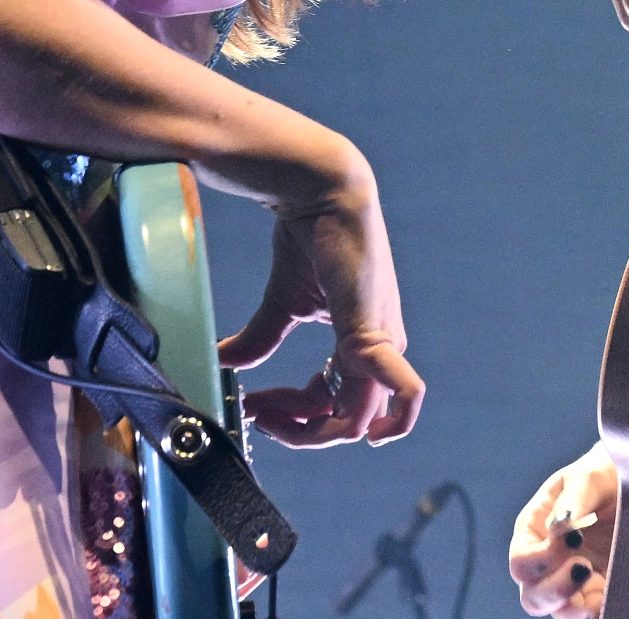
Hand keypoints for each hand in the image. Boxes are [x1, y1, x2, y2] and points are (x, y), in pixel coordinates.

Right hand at [218, 157, 423, 447]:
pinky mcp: (376, 333)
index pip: (330, 404)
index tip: (253, 406)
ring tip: (269, 412)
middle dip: (296, 429)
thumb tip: (223, 365)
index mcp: (358, 346)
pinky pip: (405, 391)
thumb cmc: (310, 239)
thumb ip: (259, 339)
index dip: (291, 417)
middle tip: (256, 413)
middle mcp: (377, 349)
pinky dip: (393, 421)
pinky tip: (364, 432)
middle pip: (344, 422)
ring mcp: (381, 343)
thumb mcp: (282, 303)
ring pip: (362, 418)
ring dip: (313, 429)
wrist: (323, 195)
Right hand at [511, 444, 616, 617]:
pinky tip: (613, 600)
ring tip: (599, 595)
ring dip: (575, 611)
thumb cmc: (608, 475)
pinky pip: (591, 614)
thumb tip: (559, 528)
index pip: (521, 561)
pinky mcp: (601, 592)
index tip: (574, 539)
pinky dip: (598, 613)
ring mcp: (575, 580)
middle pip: (533, 596)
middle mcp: (550, 561)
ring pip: (560, 612)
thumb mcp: (591, 476)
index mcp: (536, 530)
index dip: (540, 559)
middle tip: (584, 567)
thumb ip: (573, 498)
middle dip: (555, 590)